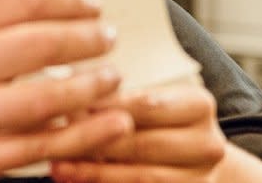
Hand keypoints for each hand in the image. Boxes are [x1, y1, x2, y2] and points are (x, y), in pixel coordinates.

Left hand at [51, 83, 226, 182]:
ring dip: (94, 172)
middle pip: (142, 143)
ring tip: (58, 165)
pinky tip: (76, 180)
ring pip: (141, 176)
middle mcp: (207, 143)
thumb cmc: (160, 120)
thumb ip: (115, 95)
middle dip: (94, 140)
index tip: (66, 102)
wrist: (197, 160)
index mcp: (197, 105)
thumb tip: (67, 87)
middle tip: (55, 135)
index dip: (104, 105)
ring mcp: (202, 177)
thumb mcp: (149, 98)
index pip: (146, 104)